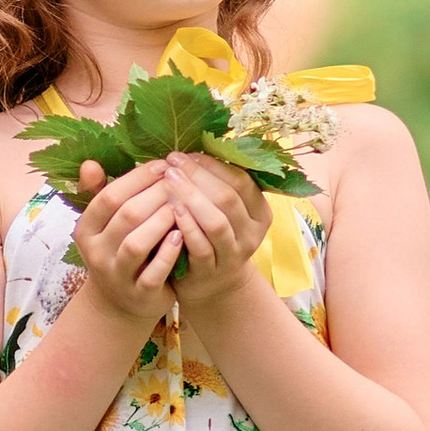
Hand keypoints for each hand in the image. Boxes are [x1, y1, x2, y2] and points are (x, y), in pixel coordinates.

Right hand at [70, 157, 185, 323]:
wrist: (120, 304)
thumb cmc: (118, 251)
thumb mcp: (105, 225)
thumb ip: (101, 192)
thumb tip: (90, 162)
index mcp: (86, 229)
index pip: (110, 195)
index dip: (138, 177)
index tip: (163, 165)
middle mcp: (96, 253)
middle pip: (126, 215)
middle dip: (157, 194)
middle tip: (180, 182)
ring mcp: (117, 276)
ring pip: (137, 244)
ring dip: (162, 221)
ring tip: (181, 206)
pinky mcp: (139, 295)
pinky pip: (154, 272)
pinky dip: (168, 253)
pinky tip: (182, 236)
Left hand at [160, 150, 271, 313]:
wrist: (210, 285)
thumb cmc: (212, 237)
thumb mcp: (223, 211)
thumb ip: (216, 184)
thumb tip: (191, 146)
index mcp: (260, 212)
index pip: (241, 180)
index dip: (213, 164)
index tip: (187, 152)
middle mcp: (252, 234)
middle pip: (228, 198)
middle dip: (198, 176)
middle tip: (173, 161)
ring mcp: (233, 255)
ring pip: (216, 222)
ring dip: (191, 197)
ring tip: (169, 179)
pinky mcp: (212, 272)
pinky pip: (200, 246)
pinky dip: (185, 225)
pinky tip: (170, 209)